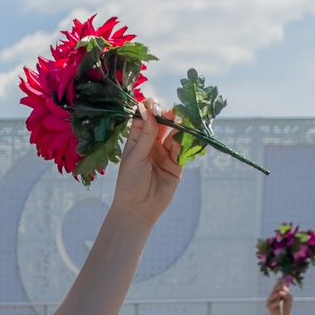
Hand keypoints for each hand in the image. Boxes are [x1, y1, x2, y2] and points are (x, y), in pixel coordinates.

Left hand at [108, 101, 182, 226]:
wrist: (138, 209)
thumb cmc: (130, 182)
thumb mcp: (135, 155)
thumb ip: (145, 133)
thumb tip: (147, 108)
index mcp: (137, 139)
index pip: (145, 118)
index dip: (150, 109)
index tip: (155, 105)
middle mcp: (152, 144)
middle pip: (162, 124)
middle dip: (168, 116)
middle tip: (172, 113)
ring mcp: (165, 153)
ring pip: (174, 135)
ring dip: (178, 128)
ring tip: (181, 123)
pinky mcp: (176, 165)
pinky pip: (182, 150)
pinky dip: (185, 143)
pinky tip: (185, 139)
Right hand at [264, 277, 293, 314]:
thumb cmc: (286, 307)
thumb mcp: (289, 297)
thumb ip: (287, 291)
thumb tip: (284, 287)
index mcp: (277, 291)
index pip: (277, 283)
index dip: (281, 281)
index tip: (286, 282)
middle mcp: (272, 294)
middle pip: (275, 287)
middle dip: (281, 287)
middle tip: (287, 288)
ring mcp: (269, 300)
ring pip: (274, 294)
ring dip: (280, 294)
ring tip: (284, 295)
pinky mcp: (268, 306)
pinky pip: (272, 302)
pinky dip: (277, 302)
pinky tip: (279, 302)